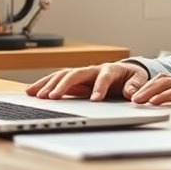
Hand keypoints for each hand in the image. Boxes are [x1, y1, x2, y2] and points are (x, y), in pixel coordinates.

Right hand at [25, 62, 148, 100]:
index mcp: (111, 70)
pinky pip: (57, 80)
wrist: (126, 71)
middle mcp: (93, 69)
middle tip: (52, 97)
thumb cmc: (131, 76)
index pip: (104, 77)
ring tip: (36, 94)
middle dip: (64, 84)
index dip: (99, 87)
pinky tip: (31, 91)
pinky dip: (44, 84)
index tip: (94, 100)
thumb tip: (131, 93)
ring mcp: (82, 74)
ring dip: (49, 84)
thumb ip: (135, 86)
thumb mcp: (138, 80)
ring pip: (63, 75)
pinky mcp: (74, 80)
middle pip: (76, 74)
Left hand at [131, 74, 170, 113]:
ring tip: (138, 101)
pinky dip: (167, 95)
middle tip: (131, 100)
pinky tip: (156, 101)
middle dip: (145, 88)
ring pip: (169, 82)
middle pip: (163, 78)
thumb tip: (166, 111)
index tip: (135, 97)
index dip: (148, 86)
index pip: (164, 79)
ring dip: (151, 91)